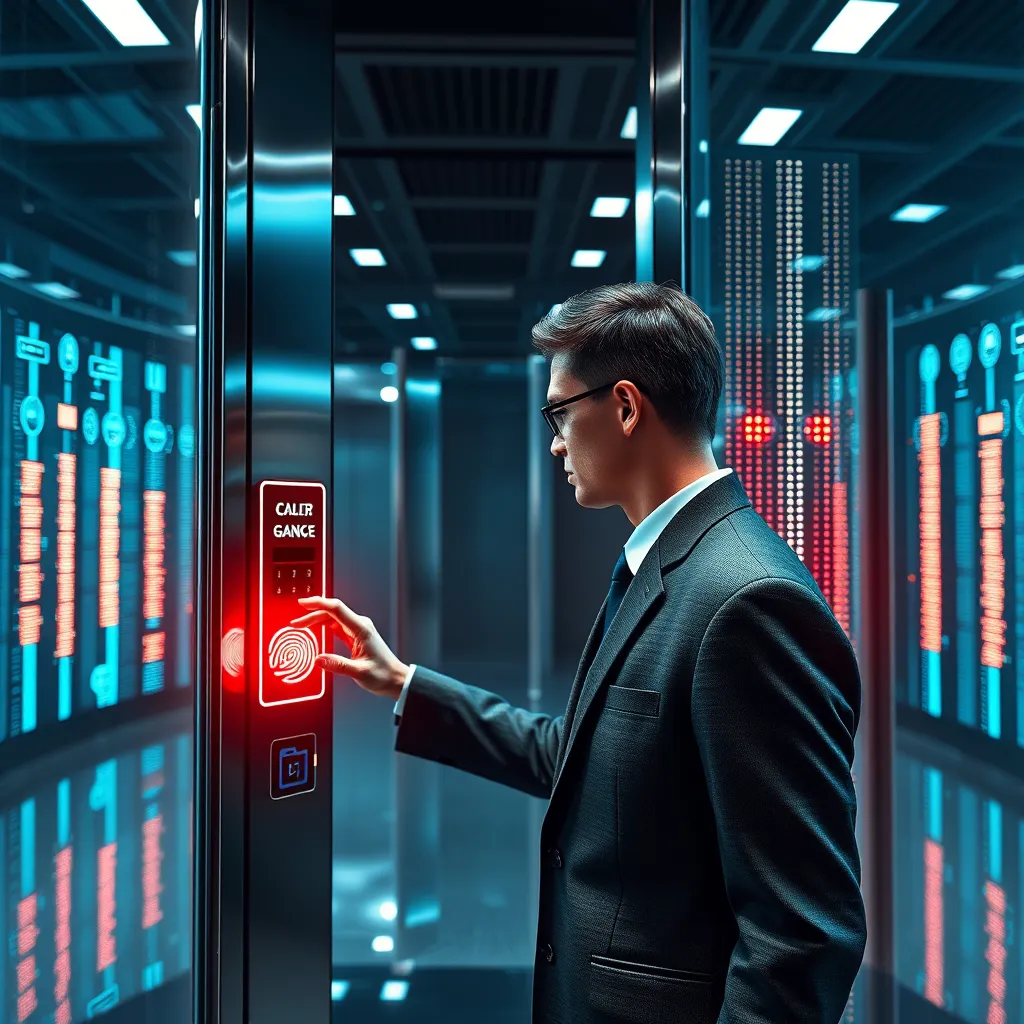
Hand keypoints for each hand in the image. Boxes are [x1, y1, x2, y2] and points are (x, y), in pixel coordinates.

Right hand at [291, 596, 409, 700]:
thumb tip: (318, 660)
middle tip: (295, 623)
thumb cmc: (384, 675)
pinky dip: (324, 626)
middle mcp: (360, 626)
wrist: (396, 679)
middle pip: (332, 613)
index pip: (336, 609)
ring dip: (316, 620)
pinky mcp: (356, 637)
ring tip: (301, 625)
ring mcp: (358, 630)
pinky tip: (315, 629)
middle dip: (312, 615)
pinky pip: (337, 627)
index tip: (303, 603)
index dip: (318, 603)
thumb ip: (338, 665)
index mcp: (361, 629)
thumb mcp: (360, 672)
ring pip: (333, 619)